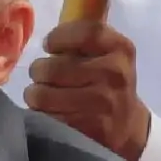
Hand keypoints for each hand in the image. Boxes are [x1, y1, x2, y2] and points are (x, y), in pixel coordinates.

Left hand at [23, 20, 152, 160]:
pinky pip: (48, 118)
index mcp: (120, 49)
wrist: (127, 126)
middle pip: (54, 67)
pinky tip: (50, 113)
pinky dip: (42, 115)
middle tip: (42, 75)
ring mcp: (103, 104)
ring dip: (34, 95)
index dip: (59, 37)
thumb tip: (47, 39)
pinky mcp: (90, 129)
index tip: (49, 46)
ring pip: (43, 95)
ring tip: (41, 95)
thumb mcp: (108, 55)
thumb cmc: (107, 83)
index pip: (86, 32)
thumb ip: (83, 40)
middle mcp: (114, 74)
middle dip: (39, 71)